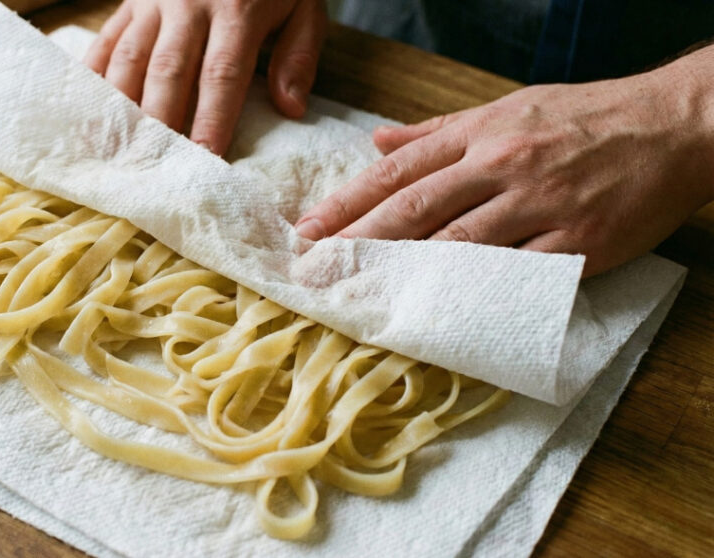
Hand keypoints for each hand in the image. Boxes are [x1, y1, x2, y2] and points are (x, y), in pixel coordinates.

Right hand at [84, 0, 326, 155]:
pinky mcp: (130, 0)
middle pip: (169, 72)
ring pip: (131, 59)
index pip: (221, 74)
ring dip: (123, 107)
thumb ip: (299, 55)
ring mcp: (152, 1)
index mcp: (236, 9)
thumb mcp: (303, 5)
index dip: (212, 118)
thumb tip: (290, 108)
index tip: (206, 159)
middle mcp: (188, 4)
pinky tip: (88, 111)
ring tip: (118, 150)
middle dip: (162, 123)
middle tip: (154, 167)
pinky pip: (106, 40)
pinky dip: (94, 76)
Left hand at [295, 50, 713, 276]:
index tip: (309, 231)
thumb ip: (439, 130)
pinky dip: (475, 293)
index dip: (348, 204)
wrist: (675, 125)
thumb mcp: (508, 107)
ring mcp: (540, 205)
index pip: (398, 172)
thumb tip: (379, 140)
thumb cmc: (586, 117)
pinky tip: (439, 310)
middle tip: (316, 271)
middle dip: (357, 243)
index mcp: (481, 133)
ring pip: (458, 244)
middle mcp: (503, 165)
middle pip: (414, 209)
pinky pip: (516, 274)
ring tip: (361, 296)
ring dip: (404, 274)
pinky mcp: (578, 243)